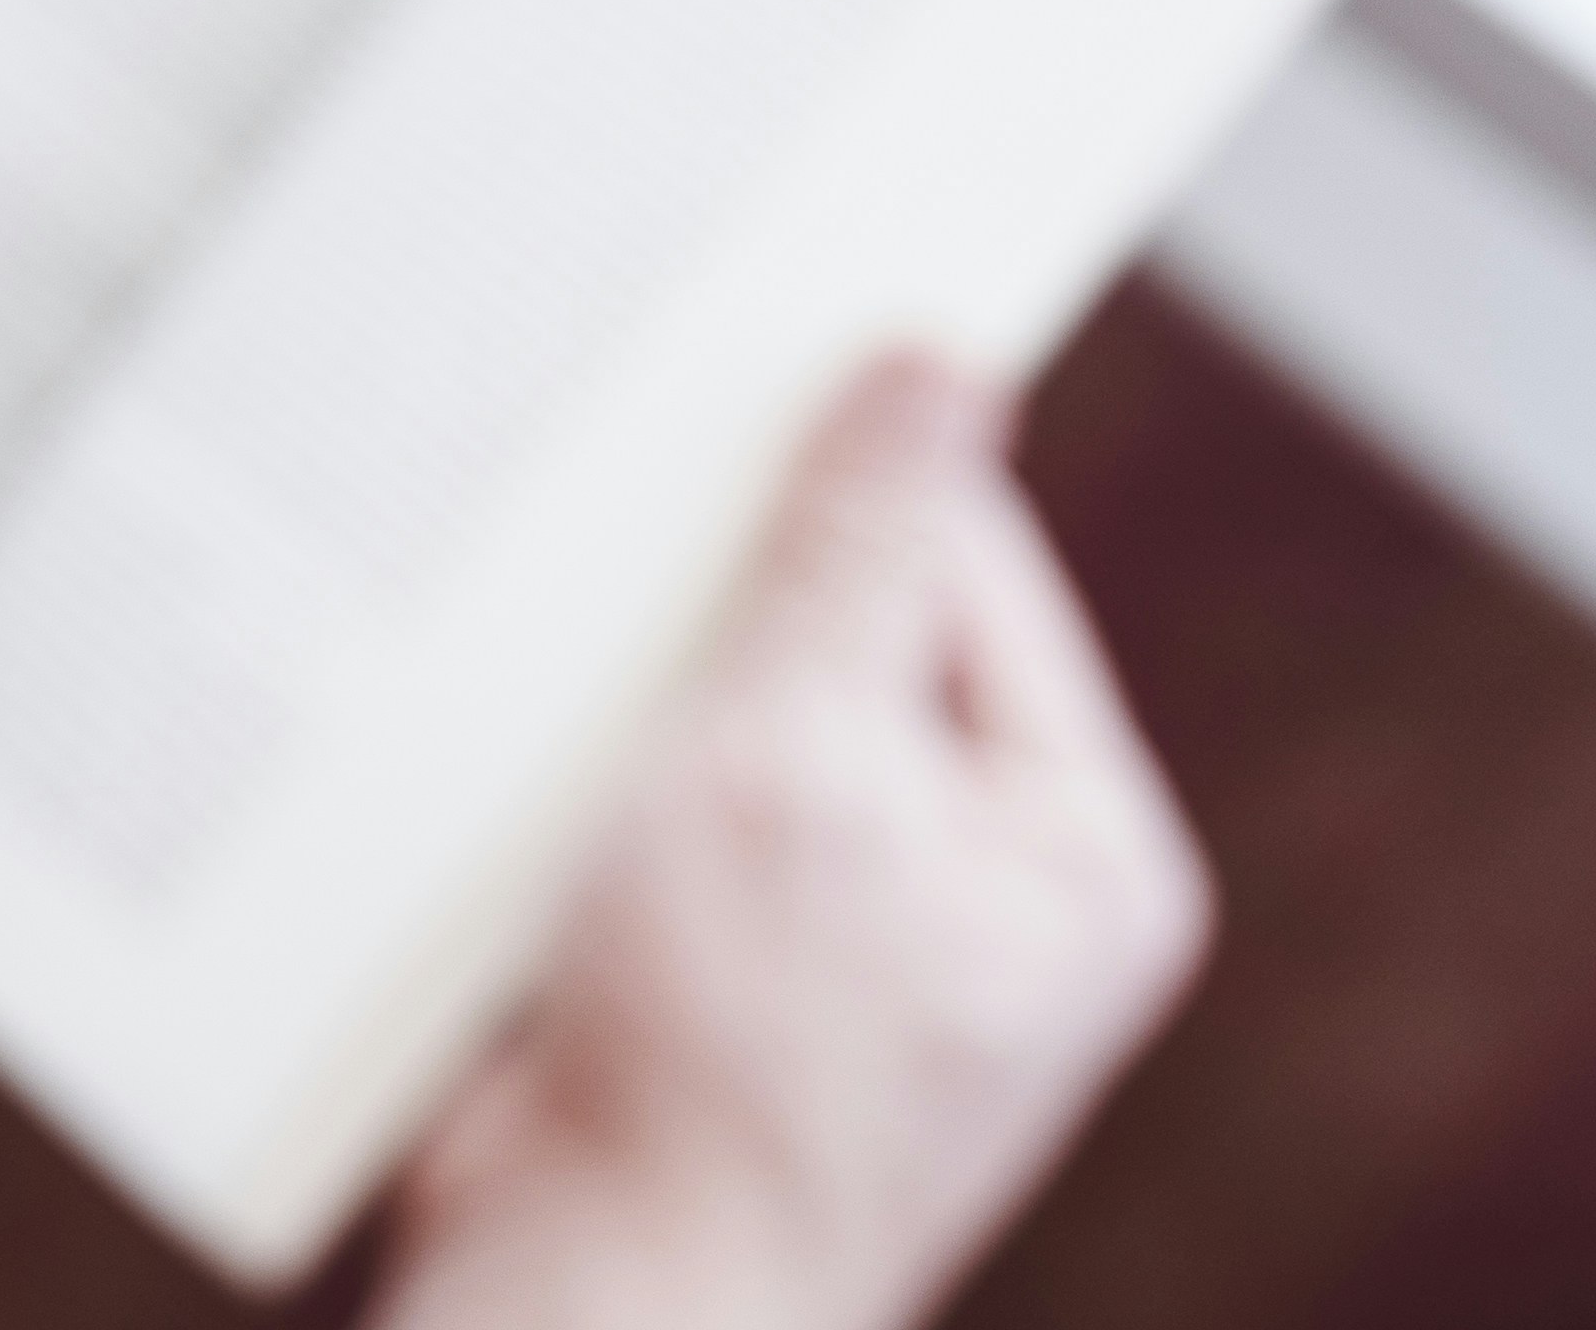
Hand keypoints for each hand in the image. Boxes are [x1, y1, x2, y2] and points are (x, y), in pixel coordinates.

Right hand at [375, 356, 1207, 1329]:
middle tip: (613, 505)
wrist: (594, 1307)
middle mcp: (993, 896)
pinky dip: (599, 773)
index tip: (720, 372)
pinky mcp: (735, 984)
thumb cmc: (720, 1066)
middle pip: (856, 643)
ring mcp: (861, 949)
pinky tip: (520, 744)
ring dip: (645, 683)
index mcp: (1076, 851)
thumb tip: (939, 360)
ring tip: (559, 652)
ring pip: (745, 726)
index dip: (841, 477)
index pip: (973, 571)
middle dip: (726, 588)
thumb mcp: (793, 758)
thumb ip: (858, 554)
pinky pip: (674, 816)